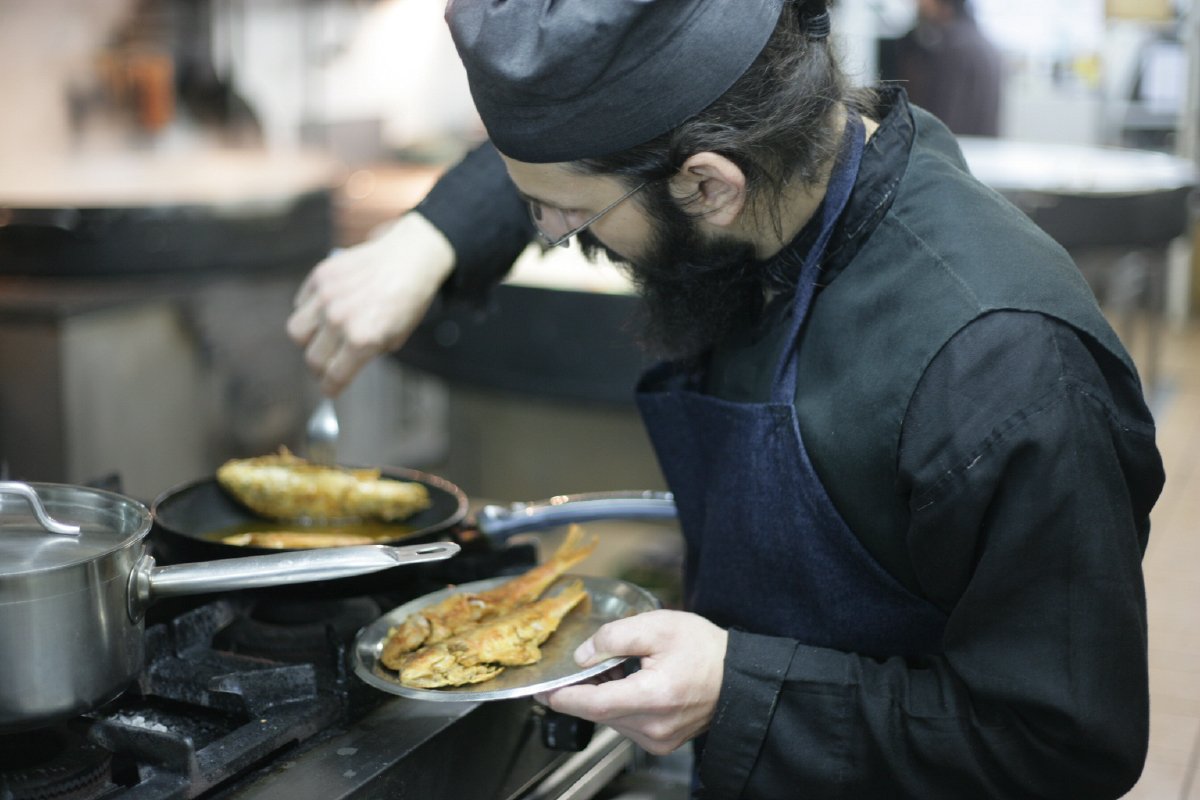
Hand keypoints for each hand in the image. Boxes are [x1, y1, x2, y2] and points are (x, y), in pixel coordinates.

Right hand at [287, 213, 454, 395]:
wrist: (410, 259)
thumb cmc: (407, 301)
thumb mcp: (395, 338)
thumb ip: (367, 353)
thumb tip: (344, 365)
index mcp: (362, 340)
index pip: (334, 377)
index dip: (331, 389)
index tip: (330, 390)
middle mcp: (340, 319)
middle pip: (313, 359)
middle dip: (320, 368)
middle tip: (328, 365)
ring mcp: (327, 296)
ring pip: (297, 332)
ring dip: (308, 340)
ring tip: (323, 337)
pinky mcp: (320, 277)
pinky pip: (301, 304)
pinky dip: (309, 311)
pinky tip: (325, 310)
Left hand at [535, 610, 727, 754]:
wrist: (739, 677)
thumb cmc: (704, 649)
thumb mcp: (658, 626)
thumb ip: (615, 637)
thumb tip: (583, 655)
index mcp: (653, 696)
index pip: (593, 704)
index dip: (563, 697)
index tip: (542, 690)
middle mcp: (653, 726)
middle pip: (599, 711)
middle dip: (584, 688)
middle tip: (585, 663)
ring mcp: (658, 740)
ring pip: (610, 719)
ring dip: (602, 696)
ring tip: (614, 668)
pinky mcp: (661, 743)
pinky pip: (626, 724)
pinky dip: (618, 705)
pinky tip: (628, 683)